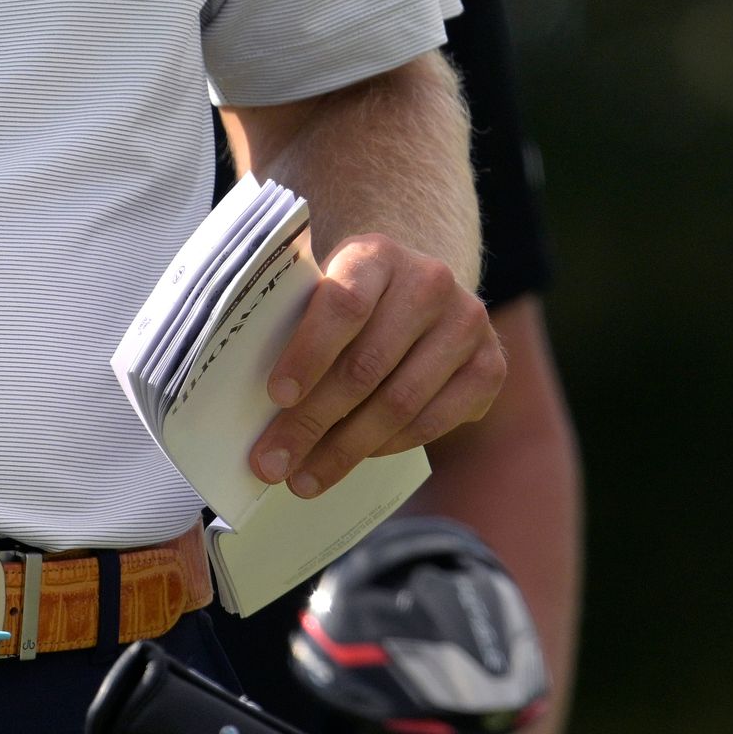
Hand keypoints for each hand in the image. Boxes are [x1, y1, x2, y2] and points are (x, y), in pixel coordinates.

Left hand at [250, 234, 506, 499]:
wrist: (418, 294)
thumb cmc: (352, 304)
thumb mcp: (322, 292)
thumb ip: (291, 328)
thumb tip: (241, 408)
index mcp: (377, 254)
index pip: (343, 303)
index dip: (308, 353)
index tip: (275, 397)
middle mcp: (430, 281)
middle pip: (366, 365)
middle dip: (312, 423)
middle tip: (272, 462)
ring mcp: (467, 322)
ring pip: (399, 401)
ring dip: (345, 450)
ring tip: (303, 479)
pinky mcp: (491, 364)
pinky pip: (434, 420)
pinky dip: (389, 447)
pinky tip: (357, 458)